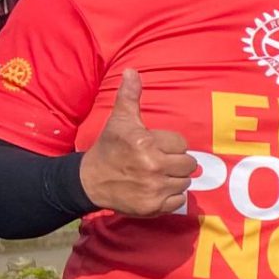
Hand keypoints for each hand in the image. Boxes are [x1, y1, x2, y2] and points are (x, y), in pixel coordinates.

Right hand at [77, 71, 195, 216]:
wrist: (90, 181)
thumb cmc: (109, 147)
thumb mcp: (119, 120)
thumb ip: (130, 96)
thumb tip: (132, 71)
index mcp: (146, 143)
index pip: (182, 143)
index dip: (170, 144)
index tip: (155, 146)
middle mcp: (153, 167)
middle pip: (189, 164)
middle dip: (176, 162)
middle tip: (159, 161)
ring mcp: (154, 189)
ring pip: (185, 182)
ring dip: (175, 179)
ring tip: (157, 175)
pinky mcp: (154, 207)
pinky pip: (179, 201)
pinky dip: (171, 197)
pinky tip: (156, 189)